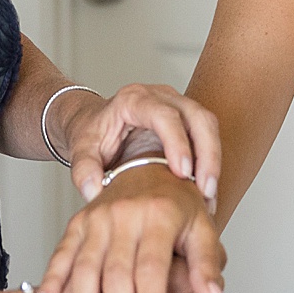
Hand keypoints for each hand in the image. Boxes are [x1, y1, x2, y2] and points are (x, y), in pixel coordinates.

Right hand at [35, 164, 226, 292]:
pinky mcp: (78, 223)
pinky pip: (61, 254)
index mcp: (159, 215)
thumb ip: (206, 265)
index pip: (153, 269)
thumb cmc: (178, 207)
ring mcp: (97, 218)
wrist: (146, 167)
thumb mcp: (202, 230)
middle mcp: (124, 214)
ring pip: (85, 269)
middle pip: (117, 274)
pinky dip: (51, 281)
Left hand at [53, 82, 222, 205]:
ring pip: (208, 125)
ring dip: (213, 160)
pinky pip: (207, 137)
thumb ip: (82, 169)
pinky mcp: (186, 121)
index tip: (183, 173)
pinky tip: (205, 192)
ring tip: (208, 196)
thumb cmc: (91, 132)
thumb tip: (94, 191)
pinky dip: (209, 164)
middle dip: (207, 153)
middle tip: (205, 189)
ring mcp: (177, 106)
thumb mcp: (80, 149)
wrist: (93, 123)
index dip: (178, 142)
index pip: (165, 115)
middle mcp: (161, 97)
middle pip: (197, 116)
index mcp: (134, 100)